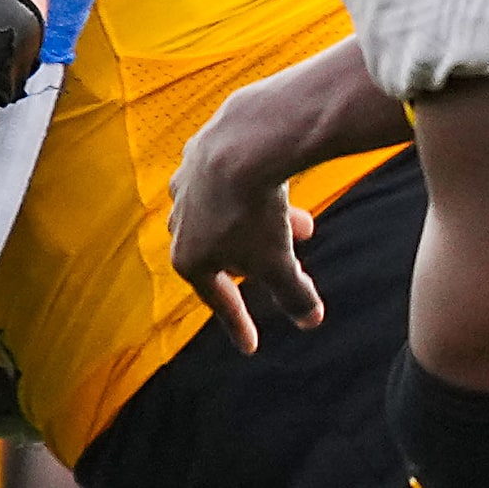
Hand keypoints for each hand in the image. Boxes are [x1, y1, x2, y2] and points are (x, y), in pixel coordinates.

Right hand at [169, 100, 323, 355]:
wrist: (245, 142)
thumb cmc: (255, 211)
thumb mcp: (279, 263)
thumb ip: (293, 295)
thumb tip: (309, 320)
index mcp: (188, 257)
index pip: (217, 299)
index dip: (238, 324)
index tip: (251, 346)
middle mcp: (179, 221)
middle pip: (220, 252)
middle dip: (257, 261)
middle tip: (285, 262)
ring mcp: (186, 183)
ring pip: (225, 212)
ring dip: (260, 223)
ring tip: (300, 222)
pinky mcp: (200, 150)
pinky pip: (228, 178)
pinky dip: (251, 188)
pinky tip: (274, 185)